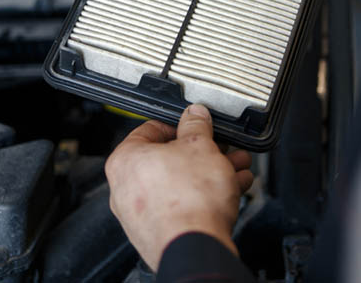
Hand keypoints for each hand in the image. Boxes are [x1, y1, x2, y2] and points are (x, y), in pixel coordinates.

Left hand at [105, 104, 252, 270]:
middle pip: (169, 159)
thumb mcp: (199, 146)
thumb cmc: (188, 199)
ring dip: (210, 173)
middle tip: (221, 148)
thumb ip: (196, 126)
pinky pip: (182, 206)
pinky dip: (205, 196)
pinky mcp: (158, 233)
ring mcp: (141, 214)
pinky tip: (231, 188)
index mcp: (125, 160)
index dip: (180, 125)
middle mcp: (126, 188)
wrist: (195, 246)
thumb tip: (195, 115)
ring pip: (179, 183)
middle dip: (202, 153)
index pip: (150, 130)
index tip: (197, 126)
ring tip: (235, 167)